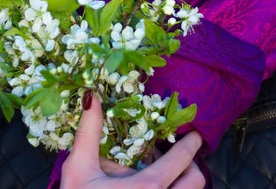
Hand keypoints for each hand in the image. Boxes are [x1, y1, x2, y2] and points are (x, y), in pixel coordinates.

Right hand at [60, 90, 204, 187]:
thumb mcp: (79, 170)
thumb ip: (89, 131)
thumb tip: (92, 95)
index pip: (182, 160)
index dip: (190, 143)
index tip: (195, 133)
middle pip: (196, 181)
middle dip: (190, 164)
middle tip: (175, 155)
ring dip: (180, 183)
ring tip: (159, 174)